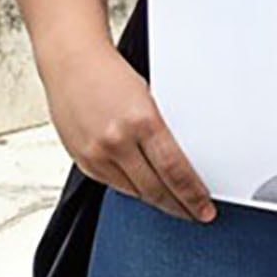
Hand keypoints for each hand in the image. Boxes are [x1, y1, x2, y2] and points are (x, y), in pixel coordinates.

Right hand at [41, 42, 213, 222]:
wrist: (72, 63)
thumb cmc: (112, 74)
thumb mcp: (149, 97)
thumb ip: (161, 130)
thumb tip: (180, 161)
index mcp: (143, 121)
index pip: (176, 170)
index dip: (193, 195)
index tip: (205, 208)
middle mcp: (117, 141)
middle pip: (156, 188)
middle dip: (179, 206)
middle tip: (196, 213)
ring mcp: (96, 153)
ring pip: (135, 191)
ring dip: (157, 201)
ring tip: (176, 205)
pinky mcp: (82, 161)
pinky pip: (114, 185)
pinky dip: (133, 190)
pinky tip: (146, 191)